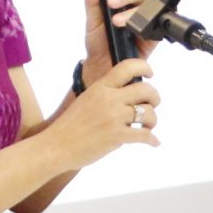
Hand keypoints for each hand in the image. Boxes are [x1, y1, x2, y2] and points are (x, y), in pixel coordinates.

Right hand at [47, 56, 160, 170]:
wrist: (57, 145)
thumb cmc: (69, 125)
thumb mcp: (86, 99)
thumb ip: (104, 93)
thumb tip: (124, 91)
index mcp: (101, 87)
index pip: (128, 67)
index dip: (144, 67)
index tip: (150, 74)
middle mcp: (110, 98)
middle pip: (146, 90)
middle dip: (155, 98)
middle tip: (151, 105)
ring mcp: (114, 117)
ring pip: (149, 113)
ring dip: (152, 121)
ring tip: (147, 126)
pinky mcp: (118, 136)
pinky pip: (145, 135)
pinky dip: (152, 140)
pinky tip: (153, 142)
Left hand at [79, 0, 158, 89]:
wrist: (103, 67)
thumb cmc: (99, 42)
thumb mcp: (92, 22)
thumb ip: (92, 3)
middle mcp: (136, 4)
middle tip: (112, 3)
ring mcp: (147, 18)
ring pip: (150, 4)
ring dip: (133, 10)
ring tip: (117, 22)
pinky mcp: (153, 34)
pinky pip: (155, 24)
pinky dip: (145, 24)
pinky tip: (133, 29)